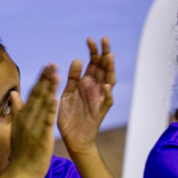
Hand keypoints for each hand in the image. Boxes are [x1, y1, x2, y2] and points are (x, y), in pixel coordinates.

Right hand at [5, 64, 59, 177]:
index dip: (41, 79)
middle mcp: (27, 119)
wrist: (21, 173)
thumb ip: (16, 109)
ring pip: (42, 106)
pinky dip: (50, 110)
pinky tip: (55, 99)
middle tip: (53, 64)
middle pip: (37, 96)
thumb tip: (13, 93)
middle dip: (45, 79)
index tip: (48, 65)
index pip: (33, 94)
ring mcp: (33, 128)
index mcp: (23, 116)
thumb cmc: (21, 152)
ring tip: (56, 75)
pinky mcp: (41, 138)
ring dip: (49, 90)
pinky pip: (46, 122)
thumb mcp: (17, 128)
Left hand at [57, 37, 114, 155]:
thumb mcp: (67, 94)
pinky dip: (107, 94)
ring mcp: (99, 99)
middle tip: (104, 39)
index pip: (93, 62)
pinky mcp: (100, 111)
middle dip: (104, 53)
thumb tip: (77, 59)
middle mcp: (95, 88)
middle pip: (103, 68)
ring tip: (109, 57)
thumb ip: (72, 78)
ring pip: (109, 81)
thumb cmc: (69, 116)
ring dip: (109, 69)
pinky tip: (105, 86)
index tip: (90, 39)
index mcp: (86, 82)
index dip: (93, 51)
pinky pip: (107, 102)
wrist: (72, 138)